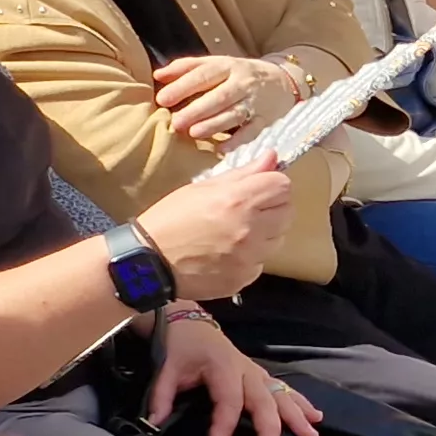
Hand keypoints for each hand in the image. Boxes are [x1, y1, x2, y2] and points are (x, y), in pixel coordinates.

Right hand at [132, 159, 293, 299]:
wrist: (148, 262)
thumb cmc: (170, 218)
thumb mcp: (201, 188)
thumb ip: (242, 174)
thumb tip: (272, 157)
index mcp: (238, 200)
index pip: (283, 185)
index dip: (271, 184)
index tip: (257, 188)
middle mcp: (250, 229)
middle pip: (287, 211)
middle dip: (272, 207)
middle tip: (247, 210)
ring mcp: (249, 257)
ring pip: (278, 238)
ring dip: (265, 232)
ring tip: (236, 233)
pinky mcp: (244, 278)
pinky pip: (260, 262)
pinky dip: (250, 257)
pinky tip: (227, 253)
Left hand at [147, 315, 322, 435]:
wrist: (190, 321)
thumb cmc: (180, 347)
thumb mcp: (166, 368)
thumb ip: (162, 396)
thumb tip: (154, 423)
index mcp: (221, 366)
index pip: (227, 400)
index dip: (224, 425)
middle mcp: (244, 369)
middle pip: (262, 399)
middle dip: (269, 427)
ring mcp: (256, 371)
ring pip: (280, 393)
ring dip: (296, 416)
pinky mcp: (260, 374)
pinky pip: (285, 388)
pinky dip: (302, 402)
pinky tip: (317, 417)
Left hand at [155, 52, 294, 144]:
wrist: (283, 81)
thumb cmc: (238, 74)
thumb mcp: (217, 64)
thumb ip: (187, 68)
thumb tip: (157, 74)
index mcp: (228, 66)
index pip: (204, 74)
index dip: (183, 86)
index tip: (162, 99)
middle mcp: (243, 83)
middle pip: (219, 96)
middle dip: (197, 109)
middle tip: (176, 121)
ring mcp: (255, 102)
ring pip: (234, 114)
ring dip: (214, 124)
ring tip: (194, 133)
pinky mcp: (265, 120)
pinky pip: (252, 131)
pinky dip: (237, 140)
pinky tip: (221, 147)